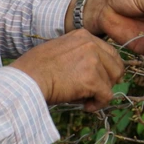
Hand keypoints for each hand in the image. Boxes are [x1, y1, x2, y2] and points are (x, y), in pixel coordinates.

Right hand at [10, 29, 124, 110]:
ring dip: (99, 93)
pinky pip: (107, 96)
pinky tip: (86, 106)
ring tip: (82, 98)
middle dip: (107, 81)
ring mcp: (93, 61)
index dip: (106, 70)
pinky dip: (98, 104)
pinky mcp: (92, 79)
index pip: (109, 53)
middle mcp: (91, 44)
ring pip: (111, 82)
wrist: (26, 80)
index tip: (95, 80)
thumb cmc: (35, 69)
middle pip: (116, 67)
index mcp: (84, 36)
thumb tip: (94, 70)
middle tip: (91, 91)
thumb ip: (79, 54)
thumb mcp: (59, 50)